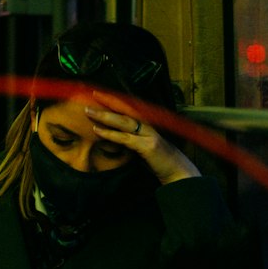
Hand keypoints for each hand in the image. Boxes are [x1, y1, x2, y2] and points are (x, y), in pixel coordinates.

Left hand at [84, 93, 199, 184]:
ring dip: (105, 116)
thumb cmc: (160, 163)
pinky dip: (111, 134)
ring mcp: (149, 135)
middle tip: (92, 96)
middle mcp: (148, 127)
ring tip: (89, 112)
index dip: (114, 102)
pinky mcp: (148, 146)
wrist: (178, 173)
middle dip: (107, 103)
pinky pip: (125, 138)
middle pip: (124, 112)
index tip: (99, 95)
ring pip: (123, 122)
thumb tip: (115, 139)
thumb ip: (131, 142)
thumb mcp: (143, 149)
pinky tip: (98, 131)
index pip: (127, 110)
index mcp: (146, 126)